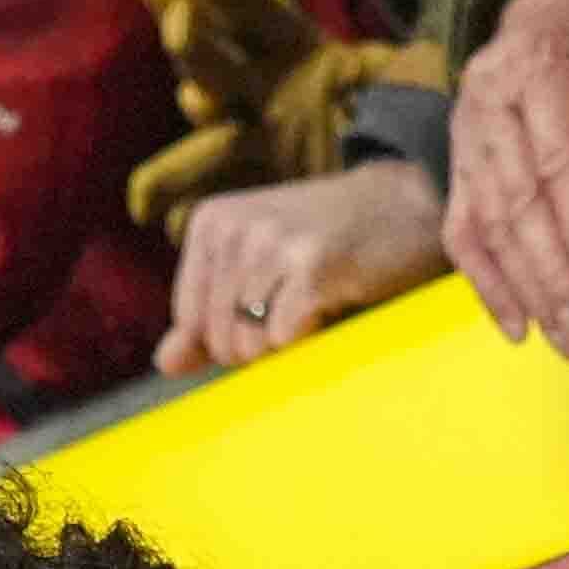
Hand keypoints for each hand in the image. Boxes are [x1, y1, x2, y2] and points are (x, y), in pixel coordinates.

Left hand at [157, 161, 448, 373]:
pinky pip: (283, 339)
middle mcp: (234, 228)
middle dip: (259, 348)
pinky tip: (332, 306)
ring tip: (315, 306)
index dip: (230, 336)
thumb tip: (164, 363)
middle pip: (219, 339)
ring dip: (286, 347)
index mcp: (211, 224)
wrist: (405, 204)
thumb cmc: (330, 244)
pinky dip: (309, 340)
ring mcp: (272, 244)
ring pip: (249, 345)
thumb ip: (207, 317)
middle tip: (298, 312)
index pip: (191, 320)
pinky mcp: (311, 267)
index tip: (270, 308)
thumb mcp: (258, 269)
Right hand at [445, 0, 568, 360]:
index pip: (558, 160)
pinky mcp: (458, 166)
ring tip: (564, 338)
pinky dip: (487, 282)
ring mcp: (465, 137)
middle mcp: (490, 104)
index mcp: (539, 71)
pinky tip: (517, 325)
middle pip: (518, 203)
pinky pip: (463, 232)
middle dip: (551, 276)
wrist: (543, 17)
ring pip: (488, 225)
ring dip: (525, 290)